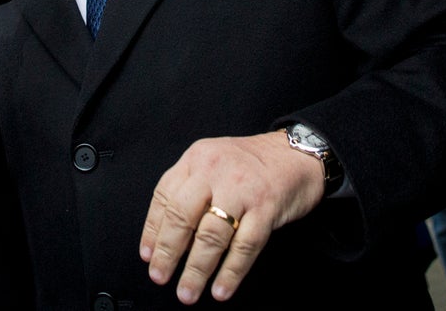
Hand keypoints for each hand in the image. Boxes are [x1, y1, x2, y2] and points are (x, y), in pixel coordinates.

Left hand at [140, 130, 323, 303]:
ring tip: (188, 292)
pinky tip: (221, 288)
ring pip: (211, 235)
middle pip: (183, 216)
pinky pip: (244, 246)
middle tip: (161, 277)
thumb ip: (192, 191)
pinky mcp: (267, 207)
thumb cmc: (252, 164)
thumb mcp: (214, 163)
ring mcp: (242, 188)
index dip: (152, 230)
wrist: (297, 153)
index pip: (164, 196)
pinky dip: (231, 272)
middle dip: (168, 253)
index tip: (148, 256)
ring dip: (197, 270)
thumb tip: (170, 239)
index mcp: (197, 158)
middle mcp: (215, 170)